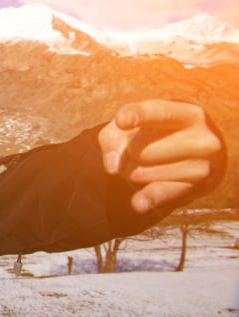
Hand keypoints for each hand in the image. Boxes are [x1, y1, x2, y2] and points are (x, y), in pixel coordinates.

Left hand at [98, 99, 224, 212]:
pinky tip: (138, 203)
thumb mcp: (137, 123)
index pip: (159, 113)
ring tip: (150, 162)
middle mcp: (201, 139)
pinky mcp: (194, 189)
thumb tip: (112, 167)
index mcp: (189, 114)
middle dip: (128, 152)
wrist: (205, 151)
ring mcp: (201, 166)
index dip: (138, 115)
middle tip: (141, 148)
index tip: (121, 120)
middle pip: (138, 150)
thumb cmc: (161, 131)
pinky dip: (146, 199)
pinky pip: (160, 194)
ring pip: (139, 173)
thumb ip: (113, 135)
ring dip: (133, 171)